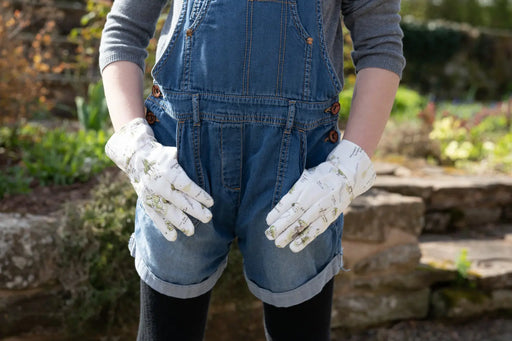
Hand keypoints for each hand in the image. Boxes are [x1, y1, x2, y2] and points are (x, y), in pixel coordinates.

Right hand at [105, 118, 213, 240]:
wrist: (136, 157)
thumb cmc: (163, 156)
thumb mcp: (175, 153)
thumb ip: (188, 163)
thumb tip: (210, 168)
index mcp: (168, 170)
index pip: (185, 185)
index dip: (198, 194)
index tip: (211, 202)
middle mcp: (158, 184)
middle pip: (179, 200)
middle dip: (195, 210)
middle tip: (208, 218)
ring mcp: (150, 195)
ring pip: (167, 211)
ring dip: (180, 222)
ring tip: (192, 232)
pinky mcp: (146, 203)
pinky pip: (155, 217)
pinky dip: (164, 228)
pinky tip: (173, 237)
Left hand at [265, 139, 374, 252]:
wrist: (347, 175)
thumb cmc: (320, 176)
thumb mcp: (305, 176)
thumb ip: (293, 191)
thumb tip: (278, 208)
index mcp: (304, 186)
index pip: (287, 202)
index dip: (277, 213)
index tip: (268, 222)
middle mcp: (312, 197)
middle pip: (293, 215)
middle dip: (280, 226)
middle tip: (269, 236)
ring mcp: (322, 207)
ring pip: (303, 224)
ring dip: (290, 235)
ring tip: (278, 243)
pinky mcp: (330, 215)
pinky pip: (316, 229)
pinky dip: (305, 239)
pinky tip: (294, 246)